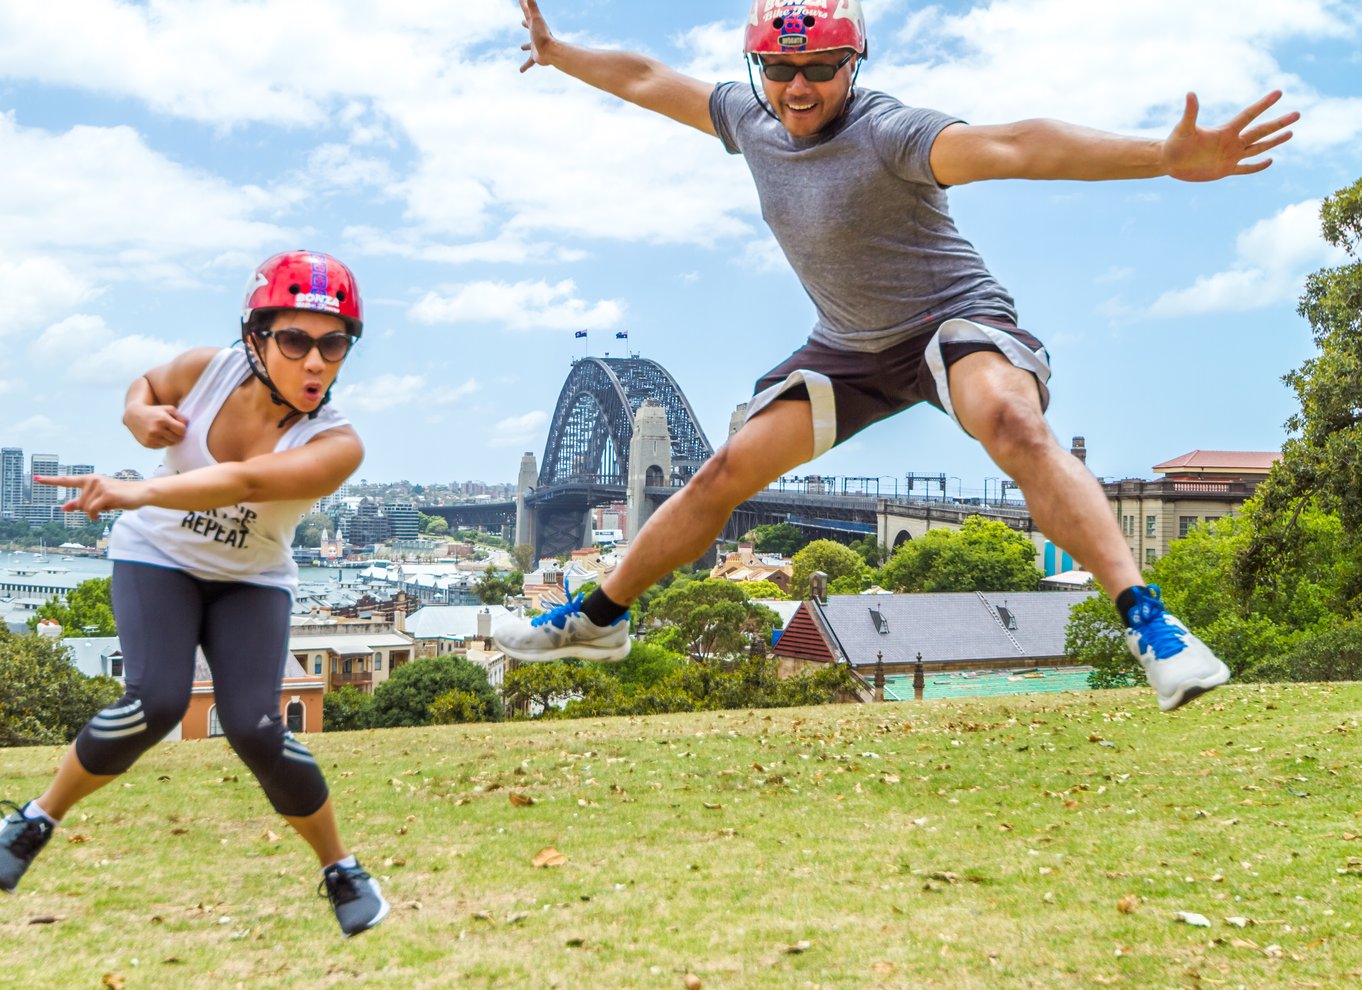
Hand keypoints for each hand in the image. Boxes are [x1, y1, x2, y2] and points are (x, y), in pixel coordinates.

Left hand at [35, 474, 144, 520]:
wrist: (141, 492)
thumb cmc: (119, 496)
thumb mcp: (99, 499)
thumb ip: (80, 503)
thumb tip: (63, 508)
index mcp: (89, 480)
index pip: (66, 480)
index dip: (50, 481)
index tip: (36, 479)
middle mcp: (92, 480)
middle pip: (80, 503)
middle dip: (90, 508)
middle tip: (106, 504)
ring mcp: (99, 486)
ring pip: (86, 508)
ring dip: (97, 512)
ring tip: (110, 504)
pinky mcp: (106, 494)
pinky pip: (92, 510)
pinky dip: (96, 515)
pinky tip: (105, 513)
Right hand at [124, 403, 187, 448]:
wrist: (134, 416)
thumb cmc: (155, 411)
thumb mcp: (169, 409)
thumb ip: (181, 417)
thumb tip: (187, 427)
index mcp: (163, 420)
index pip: (182, 430)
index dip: (183, 429)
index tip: (179, 426)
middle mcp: (156, 430)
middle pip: (177, 439)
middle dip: (178, 435)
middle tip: (174, 430)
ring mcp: (151, 438)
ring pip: (170, 444)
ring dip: (171, 439)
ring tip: (166, 432)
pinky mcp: (147, 444)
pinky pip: (162, 446)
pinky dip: (163, 442)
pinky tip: (159, 435)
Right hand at [520, 0, 555, 72]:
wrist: (550, 52)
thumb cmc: (543, 35)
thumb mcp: (536, 19)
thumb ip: (532, 6)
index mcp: (535, 26)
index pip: (528, 13)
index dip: (524, 6)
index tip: (521, 0)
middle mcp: (535, 35)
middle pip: (530, 28)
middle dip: (526, 24)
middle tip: (522, 22)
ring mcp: (535, 46)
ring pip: (530, 46)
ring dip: (526, 46)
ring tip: (522, 47)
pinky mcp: (535, 57)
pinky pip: (529, 62)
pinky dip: (525, 66)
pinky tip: (521, 71)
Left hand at [1162, 90, 1298, 181]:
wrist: (1169, 161)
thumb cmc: (1174, 142)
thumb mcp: (1183, 128)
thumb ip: (1190, 113)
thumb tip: (1190, 93)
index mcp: (1225, 131)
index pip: (1248, 115)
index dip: (1263, 104)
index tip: (1279, 92)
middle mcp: (1232, 142)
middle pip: (1260, 131)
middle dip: (1278, 123)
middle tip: (1297, 114)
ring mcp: (1230, 156)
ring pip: (1258, 148)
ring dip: (1274, 141)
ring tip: (1291, 133)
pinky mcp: (1225, 170)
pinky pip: (1245, 168)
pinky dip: (1257, 166)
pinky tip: (1270, 160)